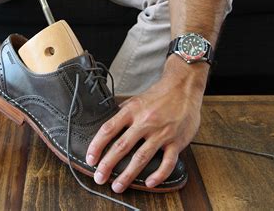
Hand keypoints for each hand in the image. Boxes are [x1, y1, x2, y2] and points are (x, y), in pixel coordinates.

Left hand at [86, 56, 208, 192]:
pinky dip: (158, 175)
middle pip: (121, 146)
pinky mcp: (177, 142)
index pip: (108, 129)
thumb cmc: (158, 95)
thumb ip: (122, 113)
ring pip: (141, 157)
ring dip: (128, 175)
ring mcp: (161, 133)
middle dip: (108, 164)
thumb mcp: (135, 99)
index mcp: (132, 111)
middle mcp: (145, 122)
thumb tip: (107, 126)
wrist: (184, 88)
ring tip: (118, 186)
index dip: (97, 145)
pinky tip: (149, 183)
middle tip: (99, 177)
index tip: (90, 158)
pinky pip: (167, 162)